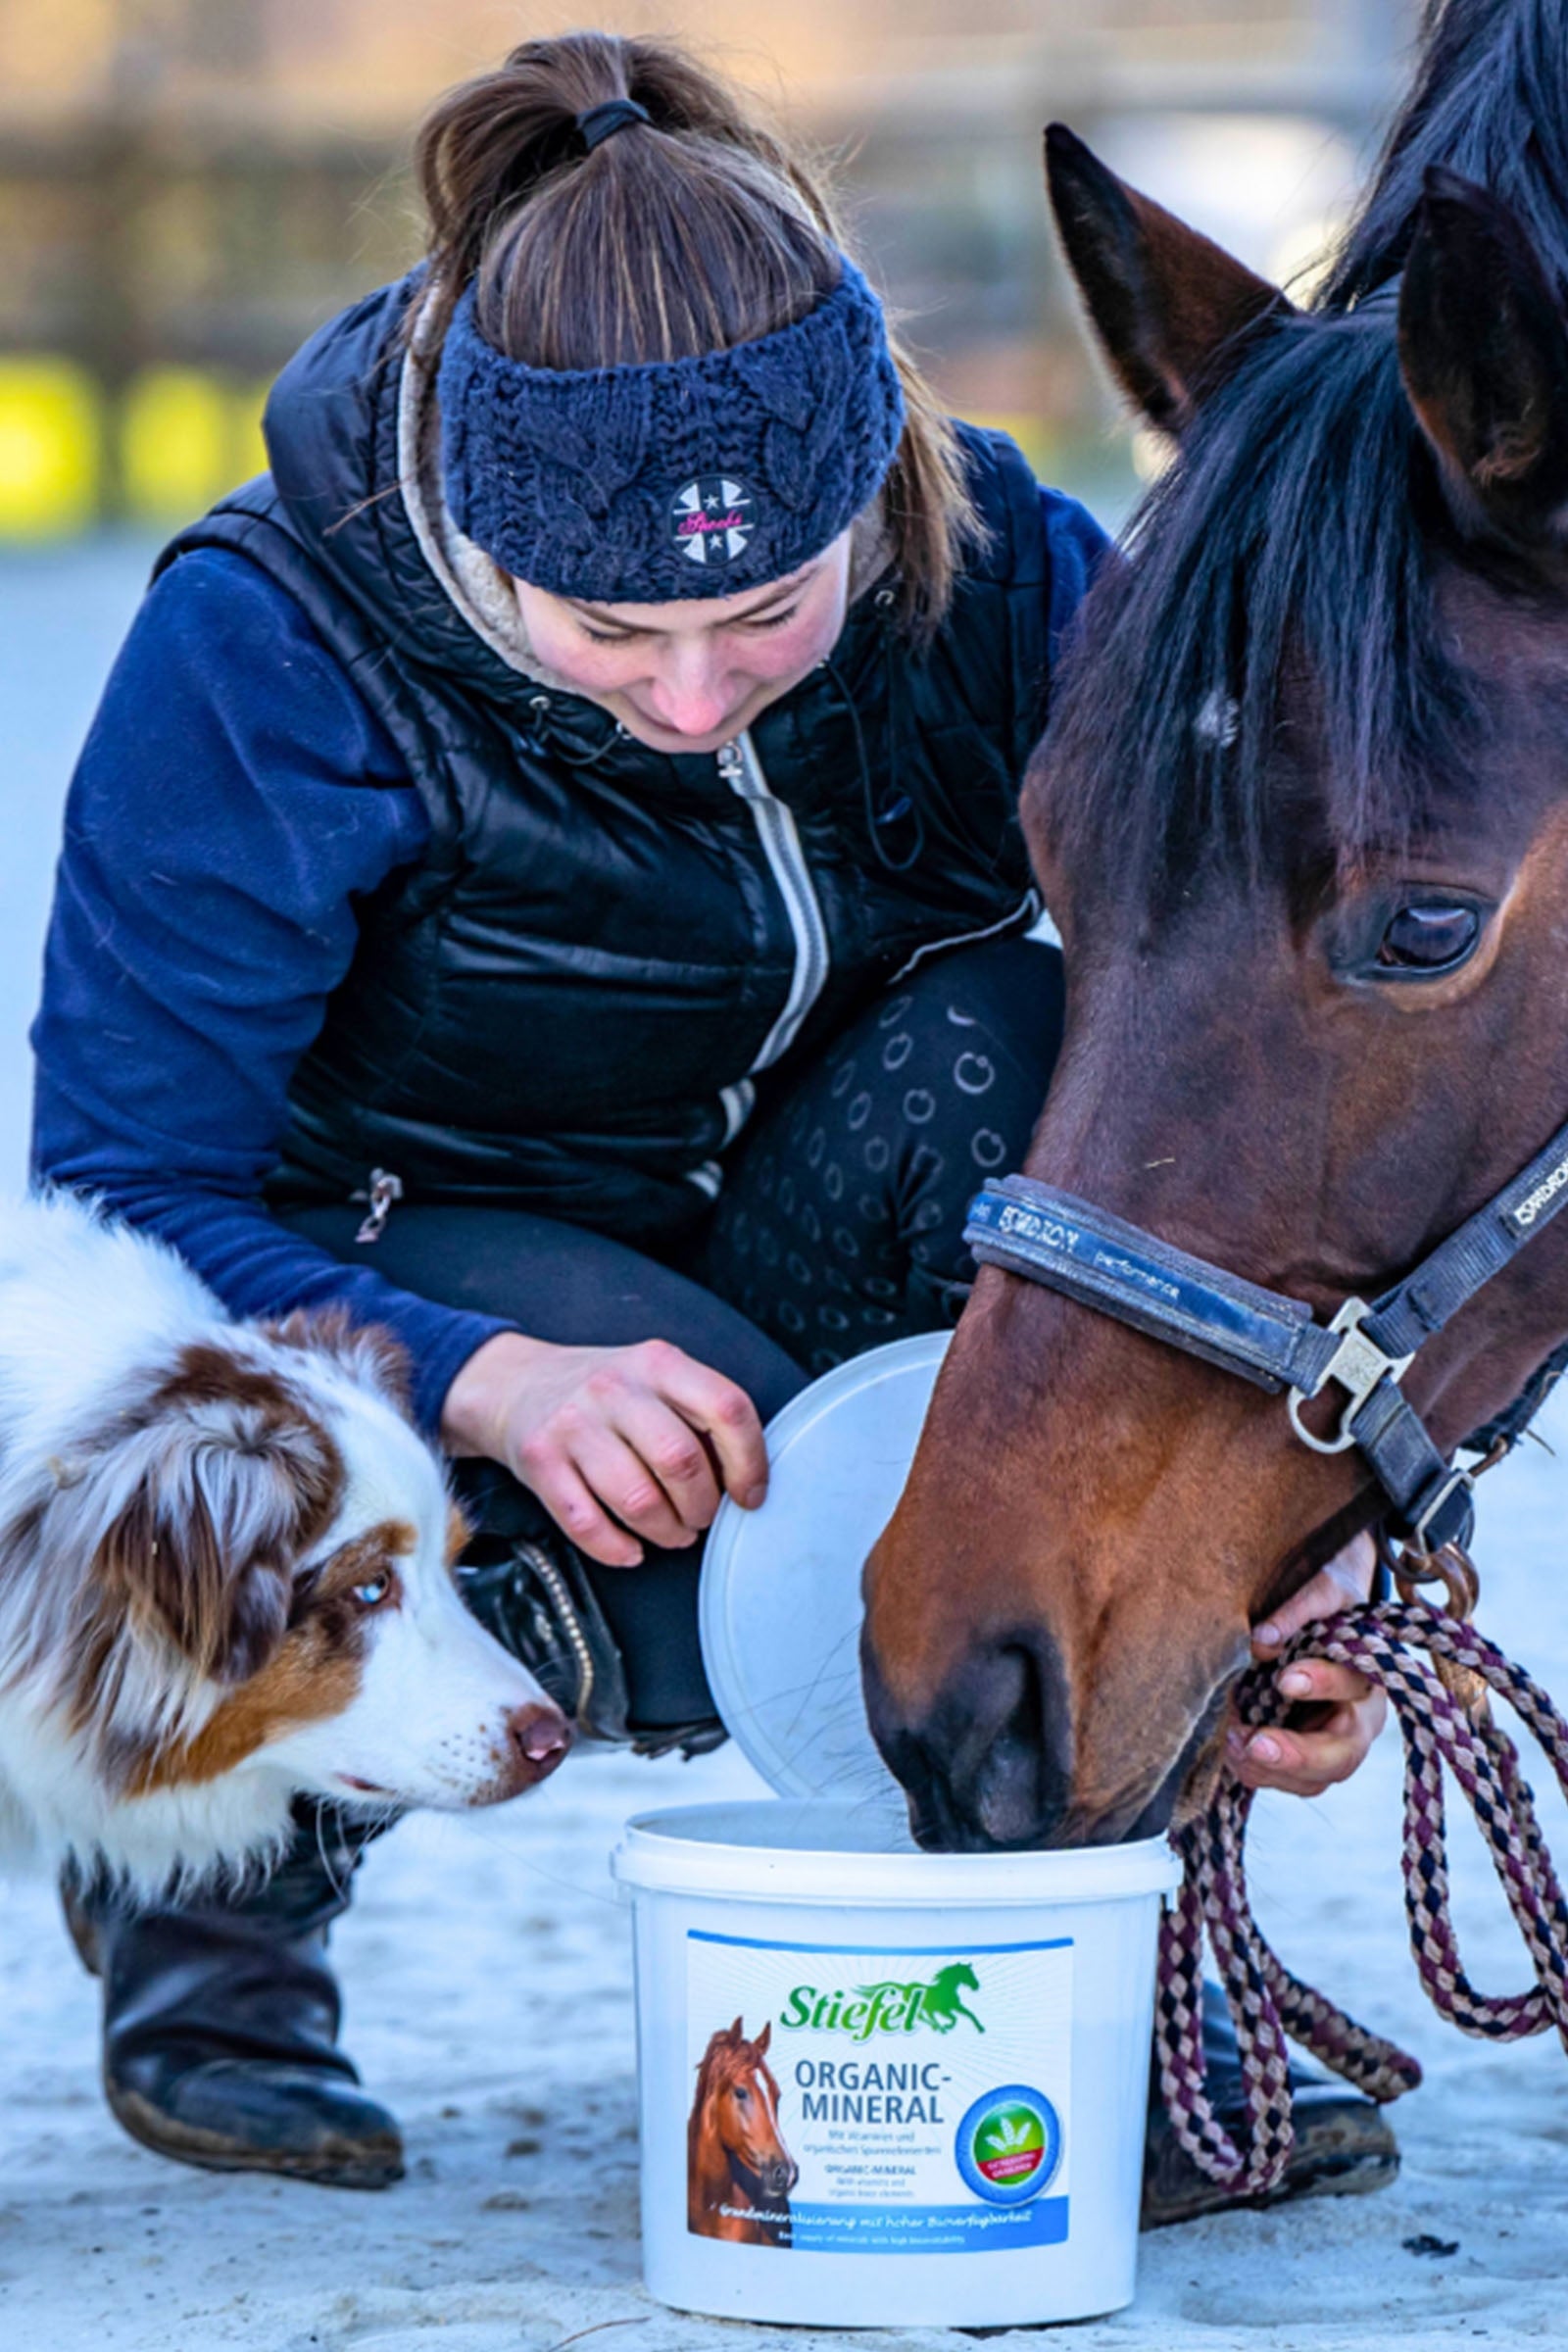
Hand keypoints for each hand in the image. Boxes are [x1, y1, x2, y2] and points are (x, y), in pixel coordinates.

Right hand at [440, 1332, 768, 1568]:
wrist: (516, 1384)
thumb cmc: (605, 1394)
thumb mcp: (657, 1379)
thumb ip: (701, 1414)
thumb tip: (746, 1478)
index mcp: (659, 1363)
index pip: (726, 1408)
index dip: (750, 1461)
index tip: (750, 1495)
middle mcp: (615, 1388)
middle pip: (682, 1461)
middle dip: (703, 1506)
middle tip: (701, 1516)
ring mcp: (573, 1424)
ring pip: (638, 1499)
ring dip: (667, 1532)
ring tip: (672, 1532)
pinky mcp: (539, 1461)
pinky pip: (587, 1523)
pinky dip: (617, 1549)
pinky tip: (631, 1549)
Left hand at [1227, 1531, 1387, 1798]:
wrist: (1324, 1615)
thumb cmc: (1327, 1601)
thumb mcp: (1320, 1589)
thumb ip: (1297, 1611)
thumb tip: (1261, 1642)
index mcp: (1371, 1675)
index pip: (1354, 1686)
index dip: (1322, 1684)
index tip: (1283, 1679)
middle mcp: (1359, 1718)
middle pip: (1343, 1755)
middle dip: (1298, 1755)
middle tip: (1255, 1744)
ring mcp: (1335, 1743)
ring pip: (1316, 1779)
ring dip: (1272, 1769)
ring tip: (1232, 1744)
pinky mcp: (1309, 1758)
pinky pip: (1290, 1781)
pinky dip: (1260, 1773)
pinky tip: (1233, 1753)